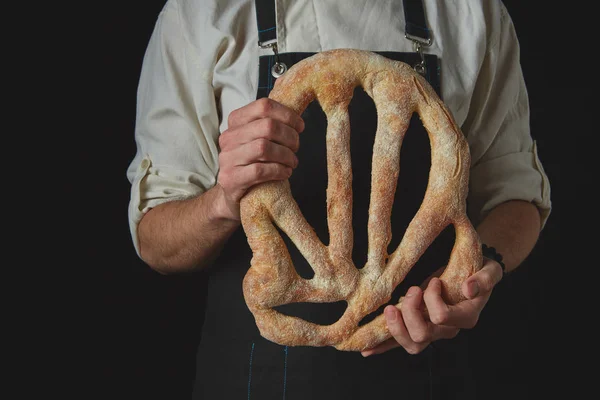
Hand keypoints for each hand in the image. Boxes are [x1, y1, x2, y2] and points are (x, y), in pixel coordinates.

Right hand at [216, 98, 304, 218]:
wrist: (233, 192)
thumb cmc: (253, 162)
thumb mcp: (258, 139)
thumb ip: (271, 125)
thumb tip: (298, 117)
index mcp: (235, 122)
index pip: (263, 106)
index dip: (287, 115)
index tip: (299, 127)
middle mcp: (228, 137)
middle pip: (267, 127)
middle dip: (289, 137)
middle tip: (296, 148)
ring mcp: (227, 158)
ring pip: (264, 148)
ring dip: (286, 155)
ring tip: (292, 162)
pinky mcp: (231, 179)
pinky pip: (260, 170)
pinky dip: (279, 171)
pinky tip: (285, 173)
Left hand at [361, 258, 503, 355]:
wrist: (474, 276)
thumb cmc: (481, 271)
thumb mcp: (490, 270)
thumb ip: (485, 278)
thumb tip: (469, 288)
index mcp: (466, 317)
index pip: (442, 316)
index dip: (432, 299)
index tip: (434, 281)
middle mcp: (449, 329)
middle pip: (423, 334)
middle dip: (409, 311)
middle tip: (411, 290)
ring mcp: (433, 331)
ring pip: (411, 343)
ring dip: (395, 328)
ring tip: (389, 310)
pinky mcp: (419, 328)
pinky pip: (401, 342)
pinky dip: (384, 345)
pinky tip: (367, 349)